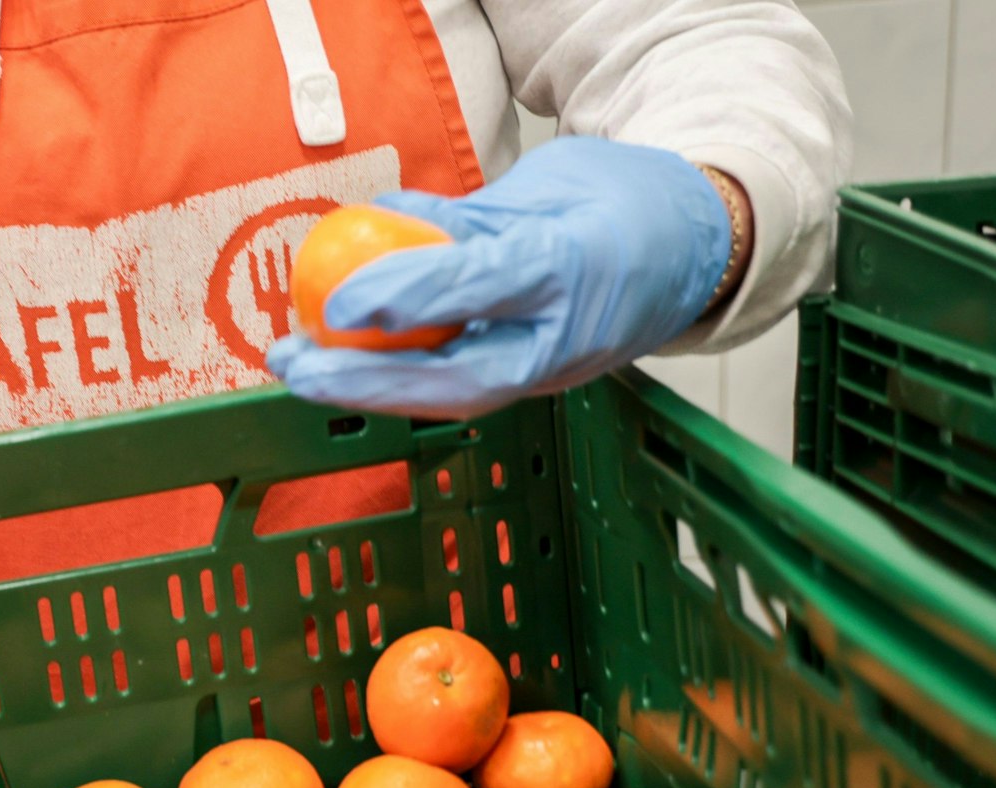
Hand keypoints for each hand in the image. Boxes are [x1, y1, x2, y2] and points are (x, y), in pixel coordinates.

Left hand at [267, 135, 732, 418]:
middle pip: (454, 376)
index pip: (478, 287)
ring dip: (369, 389)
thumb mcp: (548, 185)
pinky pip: (459, 389)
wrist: (702, 252)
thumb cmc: (625, 204)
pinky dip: (398, 381)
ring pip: (451, 395)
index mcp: (571, 267)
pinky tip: (341, 364)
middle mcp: (561, 336)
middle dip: (366, 380)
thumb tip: (383, 218)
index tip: (341, 302)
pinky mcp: (536, 382)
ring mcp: (551, 371)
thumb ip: (466, 216)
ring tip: (299, 364)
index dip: (405, 296)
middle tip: (294, 362)